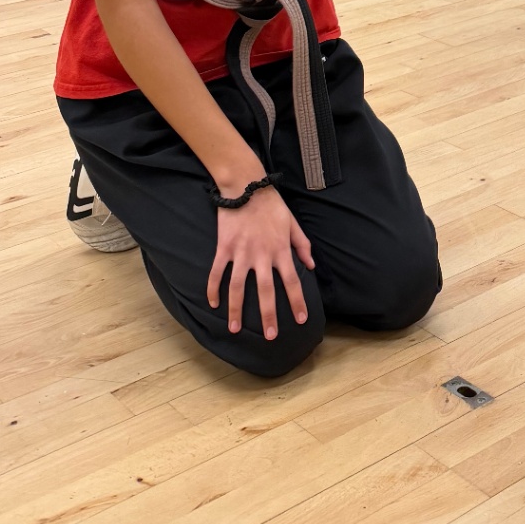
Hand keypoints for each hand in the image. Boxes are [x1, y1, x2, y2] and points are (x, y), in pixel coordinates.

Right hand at [208, 185, 313, 338]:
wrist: (246, 187)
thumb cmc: (272, 206)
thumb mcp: (293, 224)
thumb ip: (302, 245)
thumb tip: (311, 266)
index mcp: (281, 250)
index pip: (292, 281)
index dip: (297, 301)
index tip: (301, 320)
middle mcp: (262, 255)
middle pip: (266, 291)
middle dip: (269, 315)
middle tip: (270, 336)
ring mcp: (241, 253)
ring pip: (238, 287)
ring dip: (237, 310)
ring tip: (235, 329)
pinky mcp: (224, 248)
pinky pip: (217, 273)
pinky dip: (213, 289)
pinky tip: (212, 304)